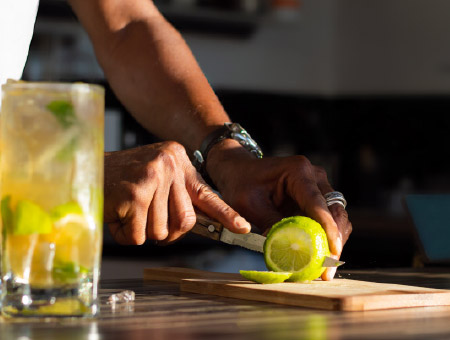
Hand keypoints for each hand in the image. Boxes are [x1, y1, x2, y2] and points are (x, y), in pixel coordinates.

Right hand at [104, 141, 250, 244]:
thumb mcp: (156, 178)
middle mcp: (170, 164)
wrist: (84, 168)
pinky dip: (125, 234)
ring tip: (126, 210)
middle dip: (166, 232)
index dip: (226, 214)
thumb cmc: (121, 180)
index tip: (244, 228)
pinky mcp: (136, 192)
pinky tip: (115, 213)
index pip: (207, 193)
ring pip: (160, 233)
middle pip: (185, 223)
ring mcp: (154, 176)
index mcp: (178, 160)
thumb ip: (177, 196)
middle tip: (145, 220)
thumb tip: (195, 225)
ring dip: (141, 231)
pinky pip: (138, 236)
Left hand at [206, 140, 351, 280]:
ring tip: (324, 268)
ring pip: (336, 216)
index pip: (317, 203)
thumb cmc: (241, 185)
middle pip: (334, 210)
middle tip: (328, 269)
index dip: (328, 228)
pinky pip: (327, 219)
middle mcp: (314, 176)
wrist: (239, 171)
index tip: (334, 251)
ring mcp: (318, 186)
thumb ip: (269, 224)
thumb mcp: (249, 205)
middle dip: (335, 240)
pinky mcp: (316, 198)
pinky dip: (325, 238)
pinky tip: (319, 257)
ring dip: (333, 242)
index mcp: (298, 171)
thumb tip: (286, 250)